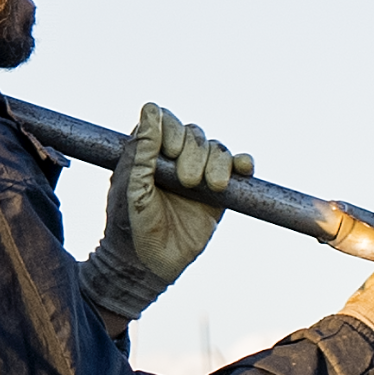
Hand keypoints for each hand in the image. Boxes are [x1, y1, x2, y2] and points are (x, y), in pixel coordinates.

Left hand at [79, 103, 243, 322]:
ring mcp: (198, 174)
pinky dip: (242, 164)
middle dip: (195, 153)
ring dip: (218, 163)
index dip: (173, 131)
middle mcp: (174, 159)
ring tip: (212, 186)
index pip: (167, 121)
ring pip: (217, 149)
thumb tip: (151, 109)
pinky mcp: (218, 194)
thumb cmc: (130, 225)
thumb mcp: (132, 185)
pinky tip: (243, 170)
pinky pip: (236, 168)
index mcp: (148, 152)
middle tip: (186, 181)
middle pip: (195, 134)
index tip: (172, 152)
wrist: (147, 265)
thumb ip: (143, 148)